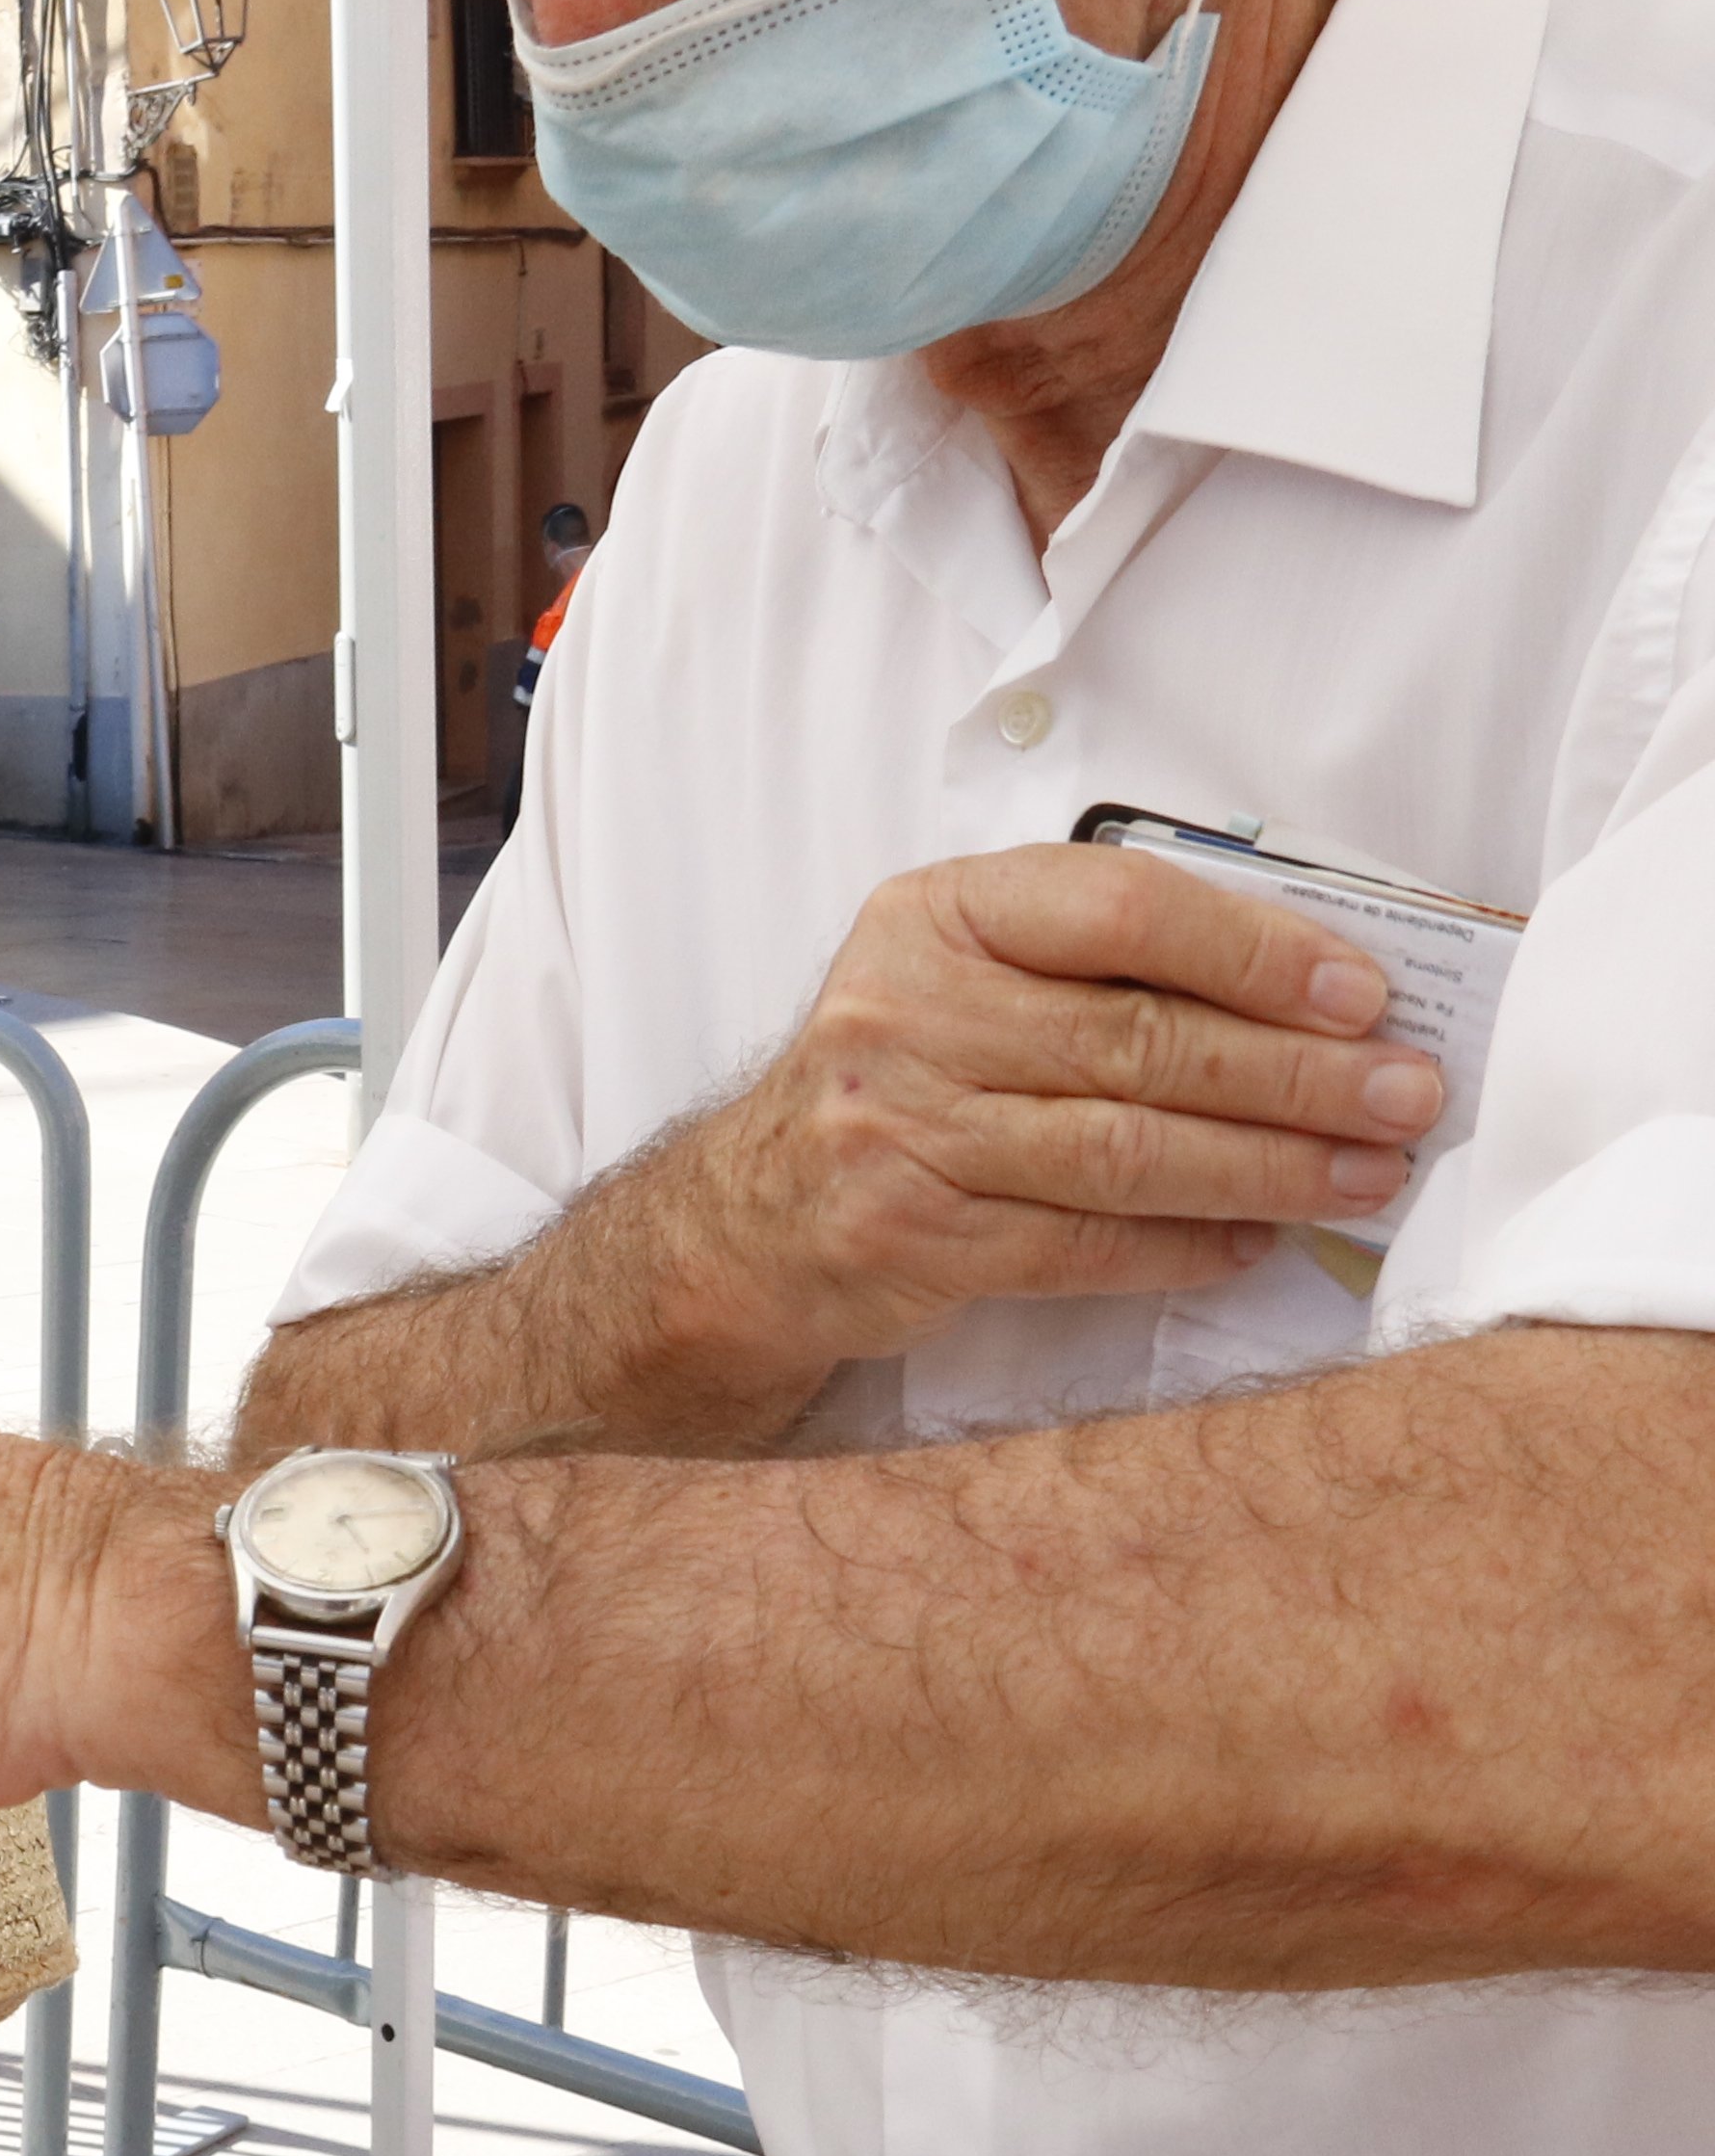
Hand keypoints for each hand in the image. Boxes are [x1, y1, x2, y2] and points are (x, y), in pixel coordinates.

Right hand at [604, 845, 1440, 1426]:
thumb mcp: (969, 976)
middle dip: (1296, 1074)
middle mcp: (903, 1013)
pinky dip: (1186, 1246)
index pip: (1117, 909)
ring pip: (1122, 1151)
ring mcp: (896, 1128)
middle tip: (1405, 1097)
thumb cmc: (904, 1079)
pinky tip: (1257, 1240)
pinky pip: (1081, 1243)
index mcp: (935, 916)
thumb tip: (1316, 998)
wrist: (750, 1217)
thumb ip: (1103, 963)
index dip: (1254, 952)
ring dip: (1267, 1168)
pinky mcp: (907, 1234)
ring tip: (1367, 1176)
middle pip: (1137, 1040)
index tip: (1363, 995)